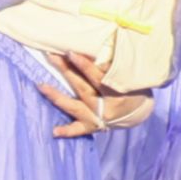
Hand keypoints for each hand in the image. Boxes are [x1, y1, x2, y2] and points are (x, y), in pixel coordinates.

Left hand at [33, 47, 151, 137]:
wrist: (138, 111)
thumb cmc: (132, 87)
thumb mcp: (127, 76)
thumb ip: (111, 66)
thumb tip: (93, 48)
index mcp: (116, 92)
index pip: (98, 77)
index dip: (84, 65)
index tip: (70, 52)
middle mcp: (106, 106)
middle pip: (83, 87)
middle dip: (66, 71)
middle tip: (52, 57)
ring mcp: (98, 118)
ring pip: (75, 107)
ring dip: (58, 97)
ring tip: (41, 86)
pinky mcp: (93, 127)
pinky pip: (79, 130)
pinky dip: (67, 131)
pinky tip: (55, 131)